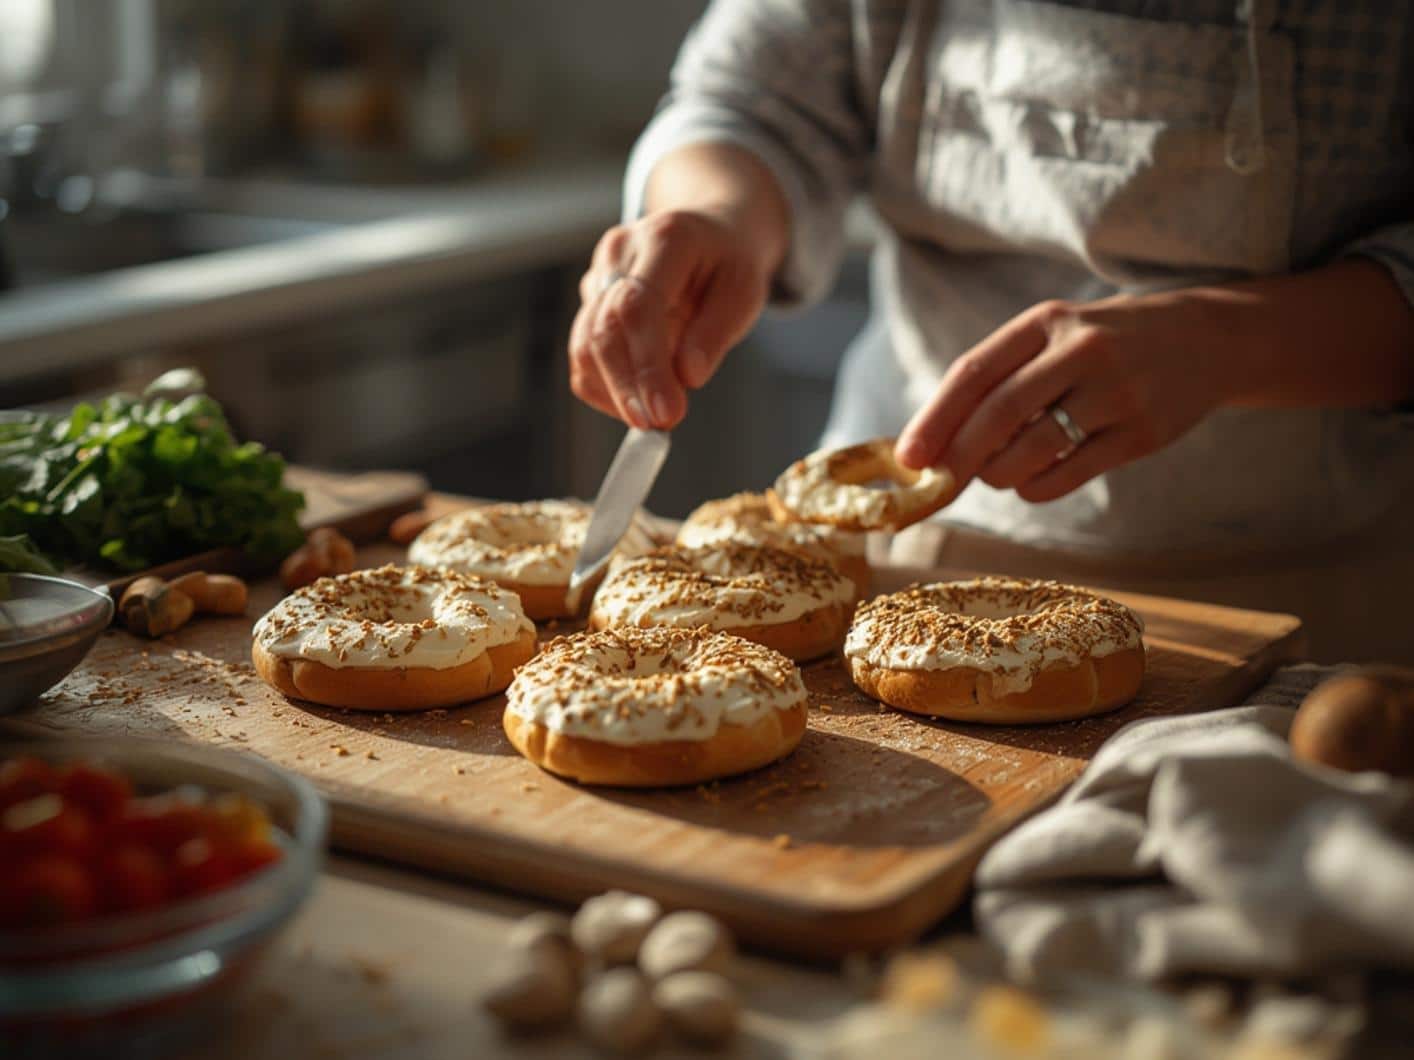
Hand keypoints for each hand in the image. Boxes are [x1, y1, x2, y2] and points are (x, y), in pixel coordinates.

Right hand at [569, 209, 771, 429]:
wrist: (710, 237)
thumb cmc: (728, 264)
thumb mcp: (744, 293)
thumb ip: (715, 333)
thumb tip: (687, 376)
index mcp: (665, 240)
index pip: (638, 306)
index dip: (647, 366)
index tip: (666, 413)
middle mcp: (621, 253)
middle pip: (603, 329)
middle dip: (627, 389)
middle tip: (659, 427)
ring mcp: (598, 276)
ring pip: (584, 346)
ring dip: (615, 393)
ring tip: (655, 416)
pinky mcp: (590, 303)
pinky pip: (584, 356)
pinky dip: (607, 389)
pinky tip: (639, 400)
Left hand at [894, 292, 1234, 501]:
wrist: (1206, 340)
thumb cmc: (1102, 346)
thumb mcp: (1052, 337)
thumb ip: (997, 378)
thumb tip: (930, 443)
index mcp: (1046, 323)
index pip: (974, 372)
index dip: (935, 419)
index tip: (908, 458)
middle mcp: (1082, 351)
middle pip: (1000, 414)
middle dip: (960, 457)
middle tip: (940, 482)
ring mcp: (1117, 392)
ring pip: (1032, 451)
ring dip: (999, 474)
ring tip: (996, 472)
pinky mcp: (1142, 433)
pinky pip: (1069, 475)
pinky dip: (1035, 488)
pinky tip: (1030, 482)